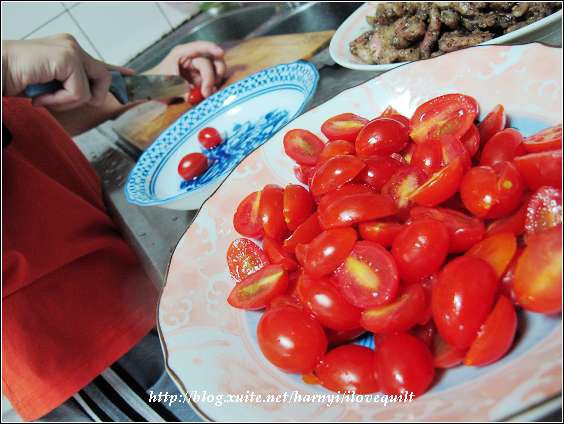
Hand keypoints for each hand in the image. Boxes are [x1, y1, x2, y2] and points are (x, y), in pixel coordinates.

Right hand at [2, 34, 132, 110]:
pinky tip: (41, 96)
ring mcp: (70, 50)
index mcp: (67, 49)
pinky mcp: (67, 58)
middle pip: (103, 78)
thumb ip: (71, 86)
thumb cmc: (15, 80)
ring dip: (68, 101)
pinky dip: (60, 101)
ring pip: (91, 90)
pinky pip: (79, 93)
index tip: (131, 75)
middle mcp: (71, 46)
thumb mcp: (51, 86)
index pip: (99, 63)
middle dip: (90, 97)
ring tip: (44, 97)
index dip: (116, 71)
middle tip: (59, 100)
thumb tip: (93, 97)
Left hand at [146, 41, 225, 97]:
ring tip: (207, 93)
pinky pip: (210, 81)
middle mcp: (191, 59)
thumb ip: (182, 89)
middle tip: (211, 88)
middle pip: (211, 60)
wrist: (150, 90)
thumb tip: (195, 95)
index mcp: (181, 53)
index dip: (211, 48)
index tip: (220, 53)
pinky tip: (206, 93)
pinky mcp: (199, 78)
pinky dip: (211, 87)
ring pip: (213, 71)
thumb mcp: (167, 84)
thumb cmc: (155, 83)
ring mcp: (196, 68)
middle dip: (214, 74)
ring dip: (214, 81)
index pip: (199, 47)